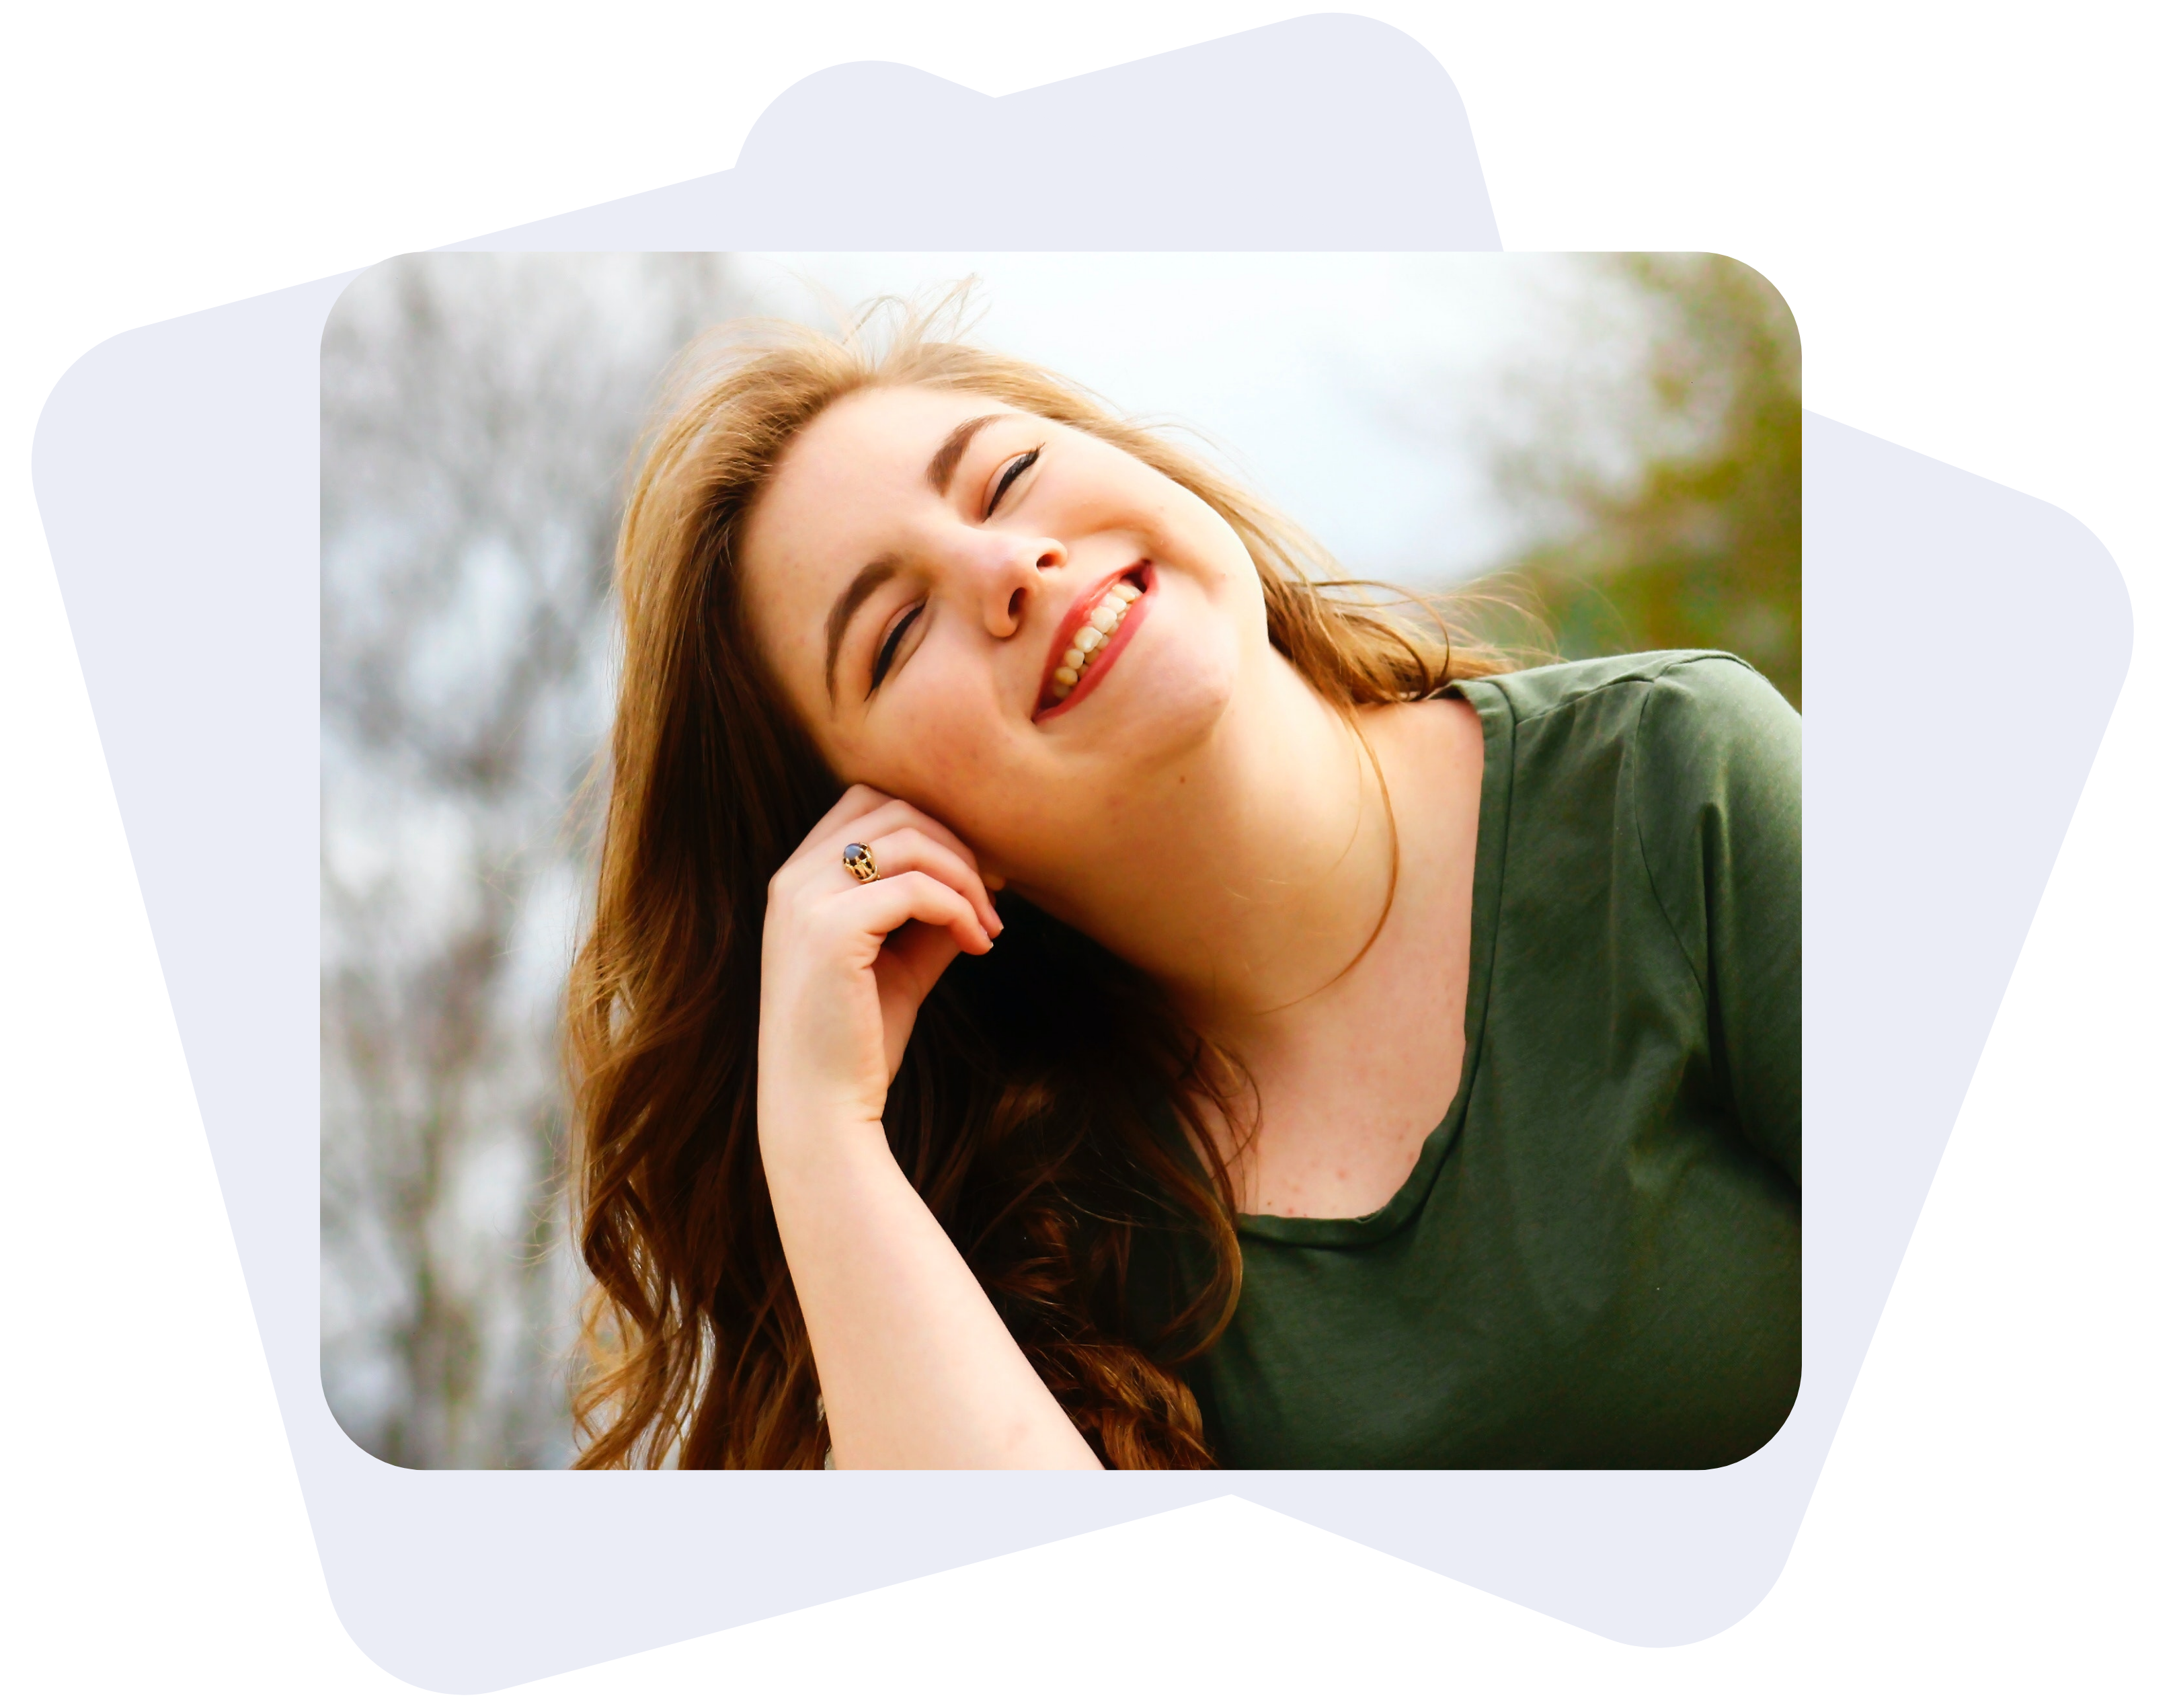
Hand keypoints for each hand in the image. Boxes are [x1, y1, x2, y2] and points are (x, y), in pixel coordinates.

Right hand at [757, 785, 1003, 1152]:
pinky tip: (978, 945)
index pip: (868, 802)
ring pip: (909, 839)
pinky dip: (960, 908)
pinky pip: (916, 888)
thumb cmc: (858, 1042)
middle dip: (957, 844)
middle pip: (893, 808)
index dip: (933, 826)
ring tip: (989, 926)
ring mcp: (805, 900)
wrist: (820, 1111)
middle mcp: (793, 879)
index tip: (978, 873)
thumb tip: (982, 876)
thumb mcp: (900, 962)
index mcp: (799, 879)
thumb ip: (930, 913)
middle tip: (997, 894)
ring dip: (966, 877)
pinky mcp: (829, 931)